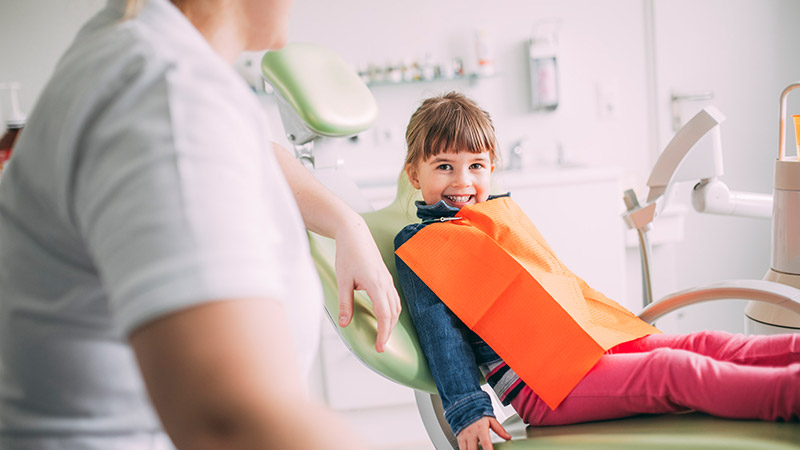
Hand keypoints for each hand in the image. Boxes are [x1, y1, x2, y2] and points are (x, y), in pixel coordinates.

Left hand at [334, 218, 401, 352]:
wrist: (354, 234)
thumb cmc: (348, 254)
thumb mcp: (343, 281)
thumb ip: (345, 303)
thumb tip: (345, 323)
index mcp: (376, 284)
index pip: (384, 315)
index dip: (383, 333)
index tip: (379, 347)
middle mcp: (385, 283)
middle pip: (393, 313)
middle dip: (388, 331)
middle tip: (380, 346)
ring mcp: (387, 280)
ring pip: (396, 306)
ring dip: (391, 322)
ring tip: (382, 334)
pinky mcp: (386, 278)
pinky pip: (394, 298)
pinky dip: (392, 311)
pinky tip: (385, 316)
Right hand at [457, 416, 511, 449]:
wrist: (464, 406)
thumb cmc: (477, 412)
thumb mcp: (490, 419)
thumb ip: (499, 429)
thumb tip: (507, 436)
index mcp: (480, 429)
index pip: (486, 443)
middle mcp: (471, 434)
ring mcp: (464, 437)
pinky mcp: (459, 438)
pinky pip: (461, 449)